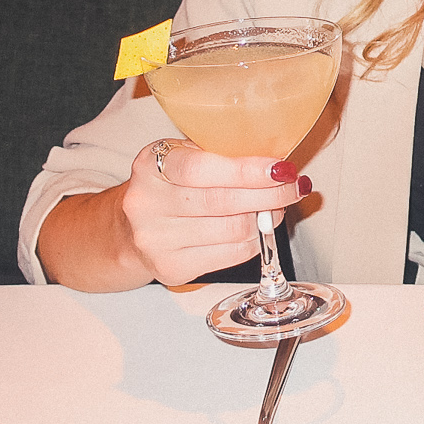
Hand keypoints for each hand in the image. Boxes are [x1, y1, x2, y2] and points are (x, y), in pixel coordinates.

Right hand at [120, 139, 310, 284]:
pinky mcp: (171, 267)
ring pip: (233, 231)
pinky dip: (254, 241)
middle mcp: (146, 203)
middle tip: (292, 186)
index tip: (280, 169)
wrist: (131, 228)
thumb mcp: (186, 157)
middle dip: (269, 194)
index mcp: (150, 166)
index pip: (201, 169)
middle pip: (222, 202)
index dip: (246, 170)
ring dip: (265, 219)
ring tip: (275, 207)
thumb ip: (223, 155)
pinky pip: (231, 255)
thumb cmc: (171, 186)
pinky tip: (257, 229)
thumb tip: (278, 164)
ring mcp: (156, 240)